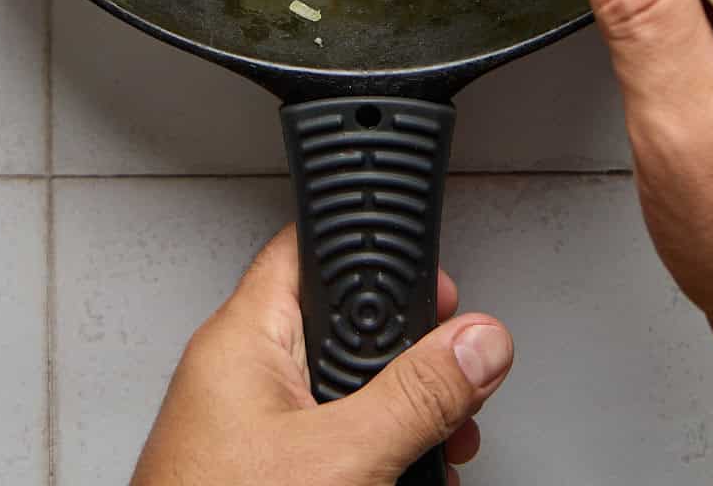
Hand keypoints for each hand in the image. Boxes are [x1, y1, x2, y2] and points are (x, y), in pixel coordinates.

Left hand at [131, 223, 512, 485]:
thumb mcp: (342, 455)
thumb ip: (416, 395)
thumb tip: (476, 343)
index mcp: (241, 337)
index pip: (309, 250)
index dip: (375, 255)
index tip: (438, 285)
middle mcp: (236, 375)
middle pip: (340, 328)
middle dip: (405, 356)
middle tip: (453, 377)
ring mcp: (242, 429)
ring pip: (338, 394)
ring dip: (397, 415)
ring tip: (442, 442)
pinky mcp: (252, 471)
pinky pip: (323, 439)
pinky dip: (368, 452)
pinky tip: (401, 479)